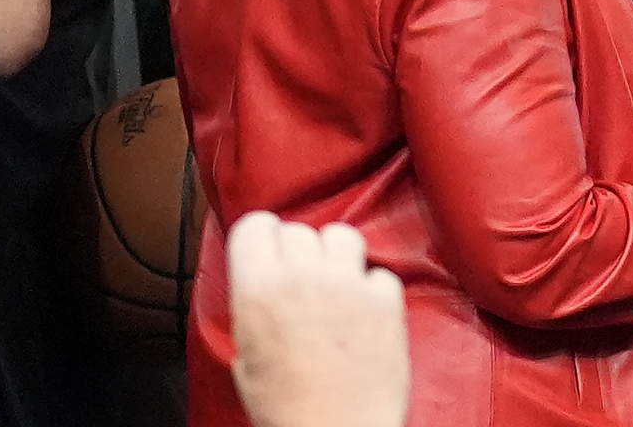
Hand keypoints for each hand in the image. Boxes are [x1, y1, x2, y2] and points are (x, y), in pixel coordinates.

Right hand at [225, 214, 409, 426]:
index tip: (265, 248)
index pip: (255, 224)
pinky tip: (361, 314)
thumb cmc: (285, 408)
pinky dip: (371, 289)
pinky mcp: (386, 299)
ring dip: (335, 256)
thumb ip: (254, 306)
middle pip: (299, 229)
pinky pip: (378, 273)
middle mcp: (304, 276)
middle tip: (297, 280)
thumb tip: (262, 280)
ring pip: (343, 235)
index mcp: (258, 290)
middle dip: (296, 251)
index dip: (259, 238)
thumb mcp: (245, 356)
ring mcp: (349, 284)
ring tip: (331, 286)